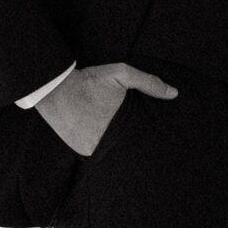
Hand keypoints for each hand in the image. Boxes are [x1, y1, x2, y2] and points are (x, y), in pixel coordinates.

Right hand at [35, 63, 177, 155]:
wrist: (53, 88)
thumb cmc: (89, 81)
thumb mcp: (121, 75)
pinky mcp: (82, 151)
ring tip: (128, 141)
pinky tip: (111, 140)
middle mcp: (107, 144)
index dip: (151, 141)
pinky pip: (100, 153)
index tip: (161, 141)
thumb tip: (174, 93)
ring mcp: (93, 150)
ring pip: (115, 153)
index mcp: (121, 128)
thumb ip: (147, 83)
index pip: (143, 142)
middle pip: (130, 149)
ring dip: (121, 148)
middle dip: (137, 146)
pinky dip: (106, 148)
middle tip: (147, 143)